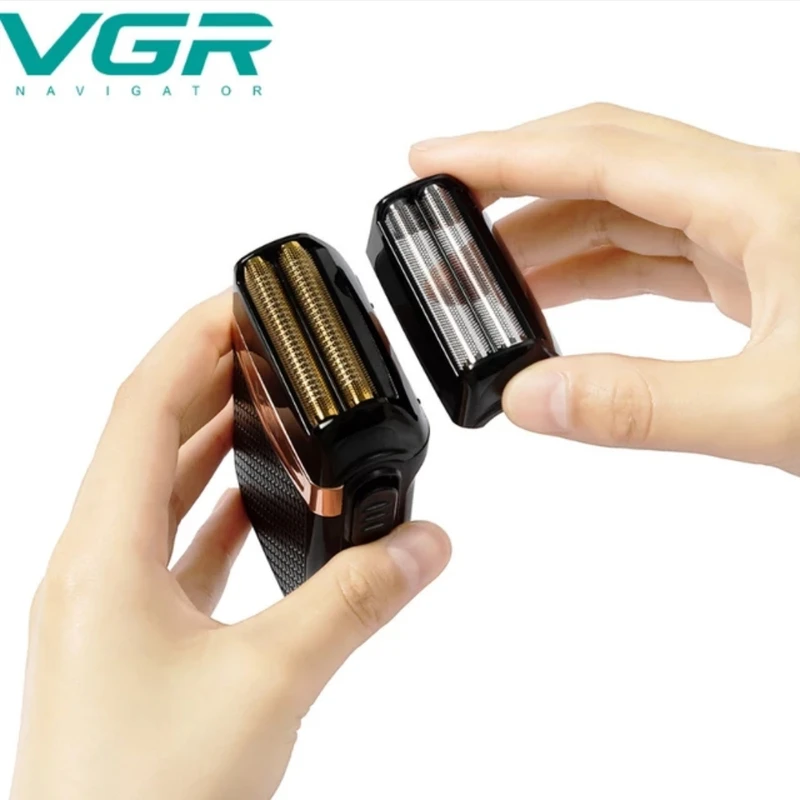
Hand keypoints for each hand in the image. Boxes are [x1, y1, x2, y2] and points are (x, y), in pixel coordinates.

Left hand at [10, 292, 449, 799]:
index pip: (141, 405)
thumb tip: (426, 542)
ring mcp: (105, 604)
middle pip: (146, 436)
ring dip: (210, 441)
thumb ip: (356, 602)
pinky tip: (259, 505)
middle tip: (271, 344)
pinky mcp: (129, 638)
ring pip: (157, 491)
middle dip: (208, 379)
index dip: (191, 340)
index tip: (243, 301)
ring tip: (271, 406)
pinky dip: (215, 510)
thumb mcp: (270, 684)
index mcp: (101, 556)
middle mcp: (91, 567)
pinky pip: (171, 545)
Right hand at [410, 103, 799, 473]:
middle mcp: (752, 201)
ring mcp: (754, 235)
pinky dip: (591, 271)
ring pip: (624, 211)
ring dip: (546, 237)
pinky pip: (651, 253)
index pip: (600, 151)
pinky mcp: (755, 273)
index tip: (431, 159)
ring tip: (480, 278)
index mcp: (761, 202)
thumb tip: (528, 400)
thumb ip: (643, 406)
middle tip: (440, 217)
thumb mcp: (779, 410)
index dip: (504, 152)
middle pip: (603, 163)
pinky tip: (554, 300)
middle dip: (512, 187)